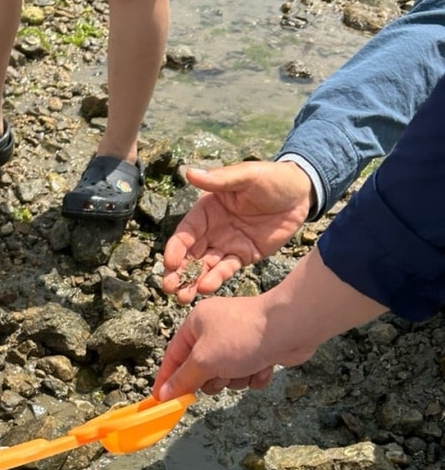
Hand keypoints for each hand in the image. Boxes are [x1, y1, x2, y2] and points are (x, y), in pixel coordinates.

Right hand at [152, 295, 280, 399]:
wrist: (291, 327)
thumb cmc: (243, 336)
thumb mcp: (205, 360)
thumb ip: (183, 379)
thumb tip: (164, 393)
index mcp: (196, 324)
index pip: (173, 355)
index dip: (166, 378)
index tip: (160, 400)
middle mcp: (215, 330)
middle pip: (201, 370)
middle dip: (213, 379)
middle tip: (221, 375)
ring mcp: (238, 341)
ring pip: (226, 376)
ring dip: (236, 378)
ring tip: (248, 366)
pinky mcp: (258, 351)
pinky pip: (247, 375)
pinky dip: (255, 375)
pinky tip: (264, 365)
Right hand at [162, 162, 313, 303]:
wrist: (301, 194)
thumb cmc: (272, 178)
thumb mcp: (246, 176)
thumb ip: (219, 180)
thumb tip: (188, 172)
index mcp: (206, 210)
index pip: (186, 232)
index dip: (176, 248)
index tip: (170, 263)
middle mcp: (212, 229)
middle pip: (190, 253)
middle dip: (178, 271)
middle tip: (168, 288)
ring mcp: (226, 244)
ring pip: (204, 266)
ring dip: (191, 281)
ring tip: (181, 298)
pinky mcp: (243, 256)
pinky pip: (226, 269)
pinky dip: (215, 279)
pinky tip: (205, 288)